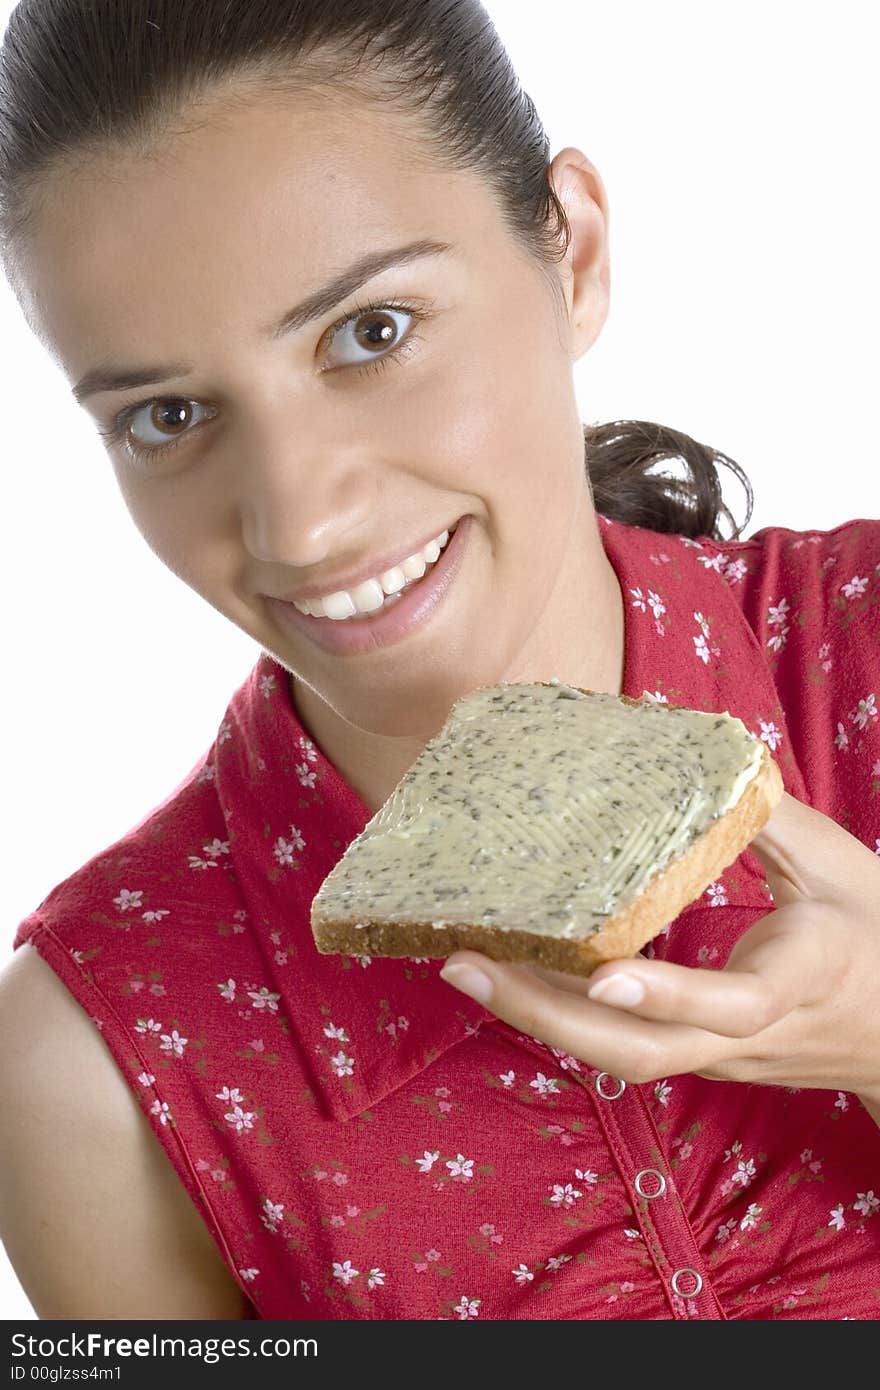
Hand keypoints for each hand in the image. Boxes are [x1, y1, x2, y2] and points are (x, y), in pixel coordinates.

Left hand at [439, 793, 879, 1111]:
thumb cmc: (875, 935)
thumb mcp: (837, 864)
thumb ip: (767, 816)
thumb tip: (702, 758)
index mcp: (796, 982)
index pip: (731, 1005)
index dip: (667, 994)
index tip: (601, 972)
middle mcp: (745, 1037)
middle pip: (640, 1052)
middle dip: (547, 1016)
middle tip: (463, 965)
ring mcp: (716, 1058)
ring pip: (620, 1055)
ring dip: (539, 1016)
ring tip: (465, 965)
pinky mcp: (696, 1055)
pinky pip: (621, 1041)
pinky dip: (564, 1012)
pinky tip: (514, 970)